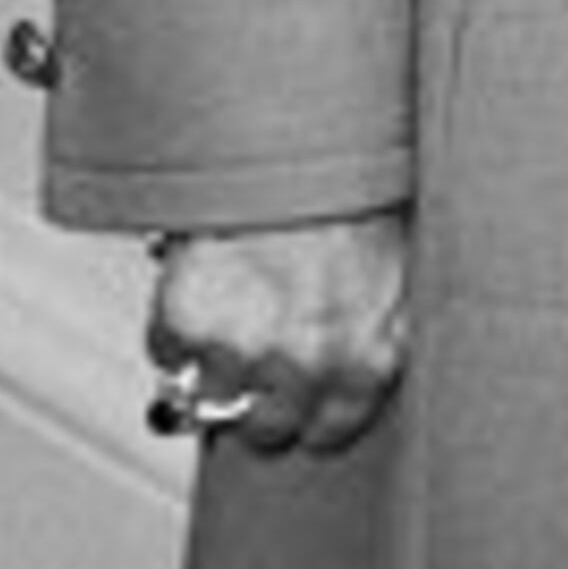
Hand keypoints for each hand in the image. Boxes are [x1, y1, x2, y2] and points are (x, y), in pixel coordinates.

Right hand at [145, 210, 412, 458]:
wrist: (305, 134)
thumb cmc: (358, 188)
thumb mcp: (400, 265)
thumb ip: (381, 329)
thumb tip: (355, 376)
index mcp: (372, 356)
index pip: (329, 434)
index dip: (311, 410)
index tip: (301, 392)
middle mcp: (310, 365)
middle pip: (265, 432)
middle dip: (260, 401)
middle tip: (260, 355)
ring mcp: (245, 348)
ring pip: (208, 404)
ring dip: (214, 368)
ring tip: (234, 315)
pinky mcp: (188, 324)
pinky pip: (167, 352)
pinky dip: (178, 325)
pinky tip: (207, 282)